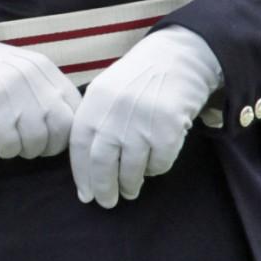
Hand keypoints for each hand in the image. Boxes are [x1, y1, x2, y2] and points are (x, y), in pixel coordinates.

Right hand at [0, 39, 80, 159]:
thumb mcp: (26, 72)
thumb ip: (50, 92)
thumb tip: (73, 127)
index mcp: (43, 67)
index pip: (76, 108)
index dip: (69, 132)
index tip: (55, 138)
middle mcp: (29, 76)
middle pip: (61, 128)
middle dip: (50, 146)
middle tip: (35, 146)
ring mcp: (9, 89)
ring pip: (36, 140)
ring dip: (26, 150)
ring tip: (15, 144)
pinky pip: (10, 144)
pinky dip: (7, 151)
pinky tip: (0, 144)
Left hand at [68, 28, 222, 208]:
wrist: (179, 57)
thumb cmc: (141, 78)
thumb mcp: (109, 90)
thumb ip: (96, 121)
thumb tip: (87, 167)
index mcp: (95, 101)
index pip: (80, 146)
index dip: (82, 175)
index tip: (85, 194)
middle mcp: (115, 112)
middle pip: (102, 163)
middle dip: (104, 189)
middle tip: (106, 203)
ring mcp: (142, 121)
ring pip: (131, 168)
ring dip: (130, 185)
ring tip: (130, 190)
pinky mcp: (168, 129)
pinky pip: (159, 164)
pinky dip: (155, 170)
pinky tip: (153, 166)